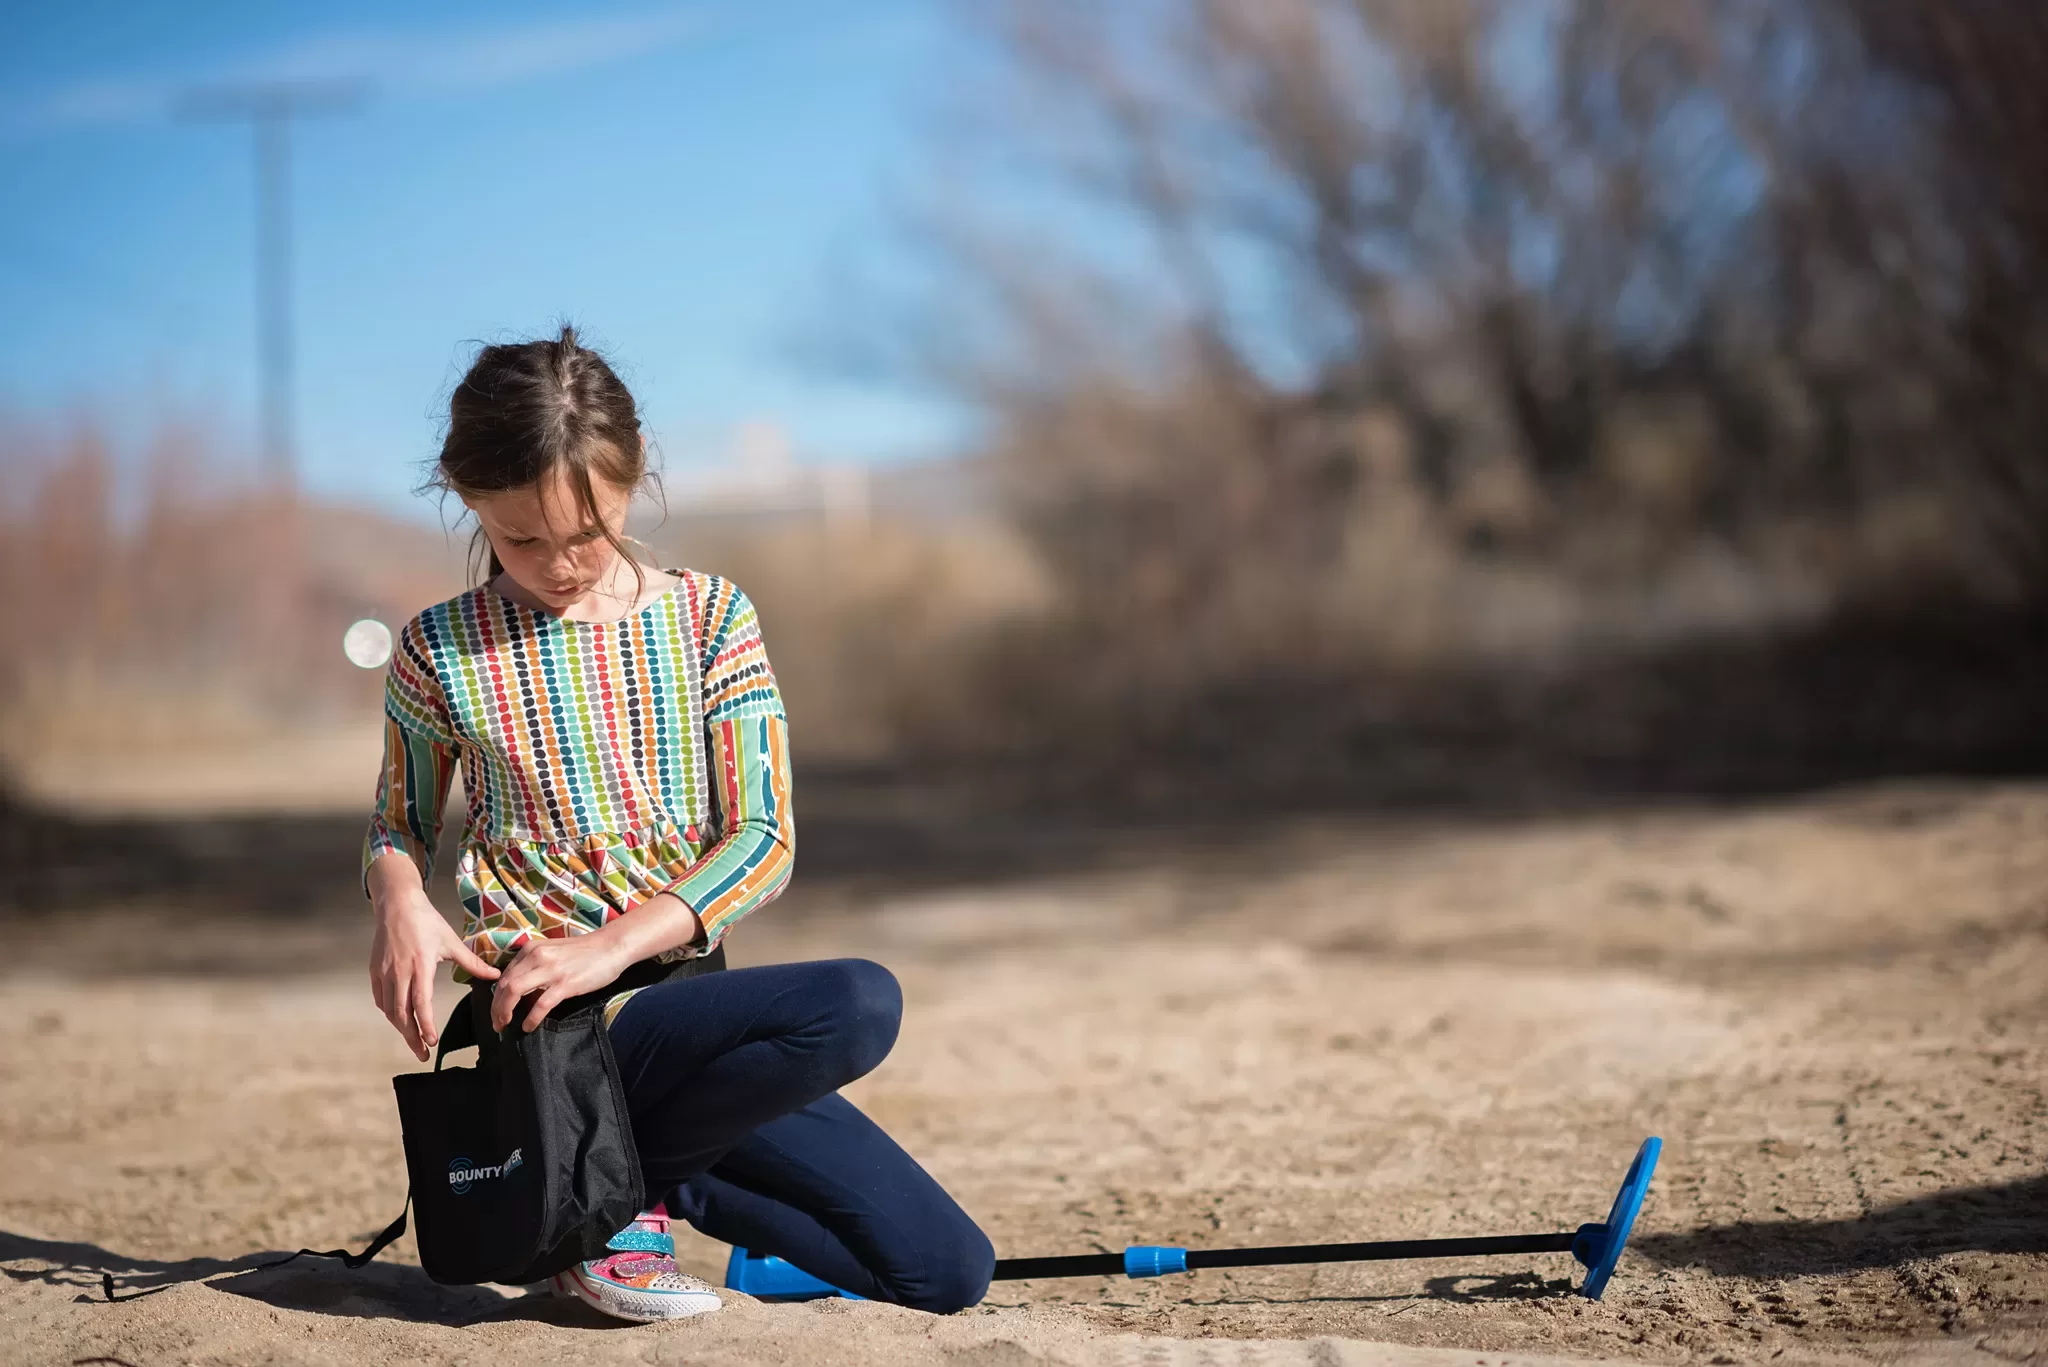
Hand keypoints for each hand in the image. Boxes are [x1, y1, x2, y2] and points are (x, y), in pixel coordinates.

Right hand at [370, 888, 500, 1061]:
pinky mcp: (375, 971)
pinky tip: (400, 1020)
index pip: (421, 1002)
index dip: (425, 1024)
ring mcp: (384, 973)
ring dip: (401, 1028)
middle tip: (423, 1054)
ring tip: (414, 1041)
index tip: (431, 1042)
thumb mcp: (451, 941)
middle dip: (412, 1037)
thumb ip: (472, 962)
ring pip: (390, 1009)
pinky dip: (390, 1013)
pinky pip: (380, 999)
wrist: (397, 905)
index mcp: (420, 965)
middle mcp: (399, 972)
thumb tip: (495, 976)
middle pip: (402, 1013)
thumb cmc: (427, 922)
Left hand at [490, 934, 633, 1033]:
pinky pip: (540, 1004)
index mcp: (531, 949)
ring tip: (505, 1025)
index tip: (497, 1010)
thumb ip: (535, 965)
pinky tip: (529, 1026)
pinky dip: (531, 1018)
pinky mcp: (565, 983)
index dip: (497, 996)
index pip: (505, 975)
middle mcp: (537, 957)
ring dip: (505, 1012)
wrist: (611, 946)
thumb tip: (520, 987)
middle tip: (497, 1023)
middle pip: (505, 985)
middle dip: (496, 1007)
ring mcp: (551, 970)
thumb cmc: (585, 951)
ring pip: (515, 992)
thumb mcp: (552, 951)